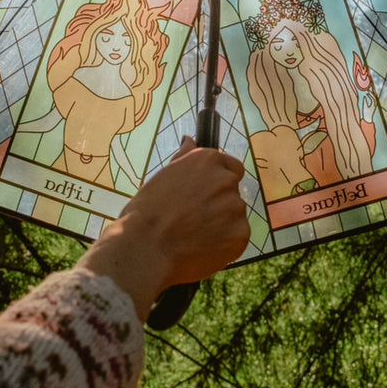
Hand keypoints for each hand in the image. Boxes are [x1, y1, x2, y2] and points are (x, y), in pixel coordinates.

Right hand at [77, 138, 249, 321]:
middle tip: (195, 219)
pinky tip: (202, 248)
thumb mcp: (163, 176)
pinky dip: (225, 244)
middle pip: (233, 191)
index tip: (205, 196)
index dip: (218, 182)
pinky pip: (237, 236)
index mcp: (208, 160)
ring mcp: (235, 206)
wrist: (146, 248)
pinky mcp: (240, 233)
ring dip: (222, 224)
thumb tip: (191, 140)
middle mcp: (226, 179)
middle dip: (219, 203)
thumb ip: (184, 158)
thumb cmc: (146, 212)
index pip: (231, 167)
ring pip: (235, 215)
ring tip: (194, 236)